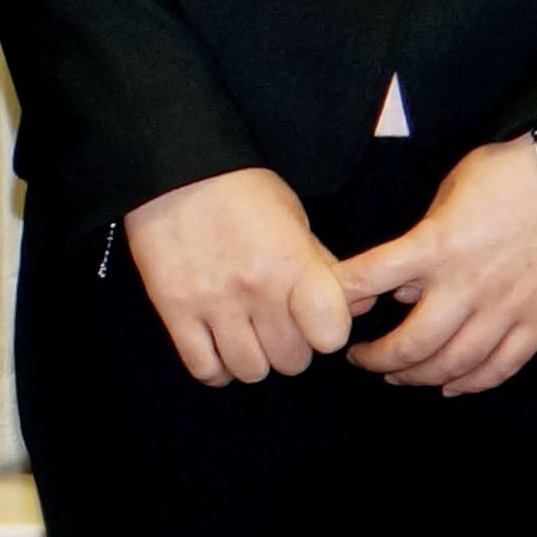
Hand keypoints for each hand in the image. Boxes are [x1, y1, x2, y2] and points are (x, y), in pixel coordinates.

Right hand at [123, 164, 358, 383]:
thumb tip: (363, 304)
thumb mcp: (294, 218)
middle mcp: (255, 288)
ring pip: (250, 371)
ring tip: (245, 334)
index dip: (327, 333)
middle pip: (291, 361)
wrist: (173, 165)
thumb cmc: (241, 189)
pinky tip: (217, 345)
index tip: (316, 320)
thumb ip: (325, 266)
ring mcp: (212, 302)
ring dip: (253, 358)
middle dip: (289, 347)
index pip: (330, 335)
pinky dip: (216, 367)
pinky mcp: (174, 309)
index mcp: (292, 262)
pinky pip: (204, 368)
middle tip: (276, 323)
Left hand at [338, 137, 536, 393]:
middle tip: (361, 360)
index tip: (328, 310)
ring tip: (399, 376)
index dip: (339, 298)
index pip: (368, 279)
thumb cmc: (506, 173)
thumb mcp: (448, 194)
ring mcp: (506, 308)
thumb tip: (399, 289)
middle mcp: (467, 284)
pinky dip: (473, 384)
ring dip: (419, 377)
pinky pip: (502, 367)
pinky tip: (451, 386)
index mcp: (435, 245)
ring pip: (454, 364)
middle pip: (412, 343)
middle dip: (378, 360)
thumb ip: (421, 242)